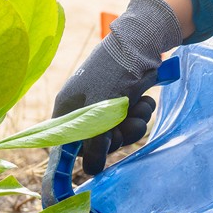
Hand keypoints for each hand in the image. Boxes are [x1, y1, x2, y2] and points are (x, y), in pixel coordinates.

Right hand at [51, 0, 181, 175]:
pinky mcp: (122, 99)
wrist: (142, 41)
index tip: (98, 155)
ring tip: (141, 106)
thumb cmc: (115, 73)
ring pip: (119, 131)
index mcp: (67, 108)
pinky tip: (146, 99)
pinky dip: (140, 111)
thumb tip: (91, 171)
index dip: (85, 152)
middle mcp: (83, 108)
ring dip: (134, 123)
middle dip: (119, 135)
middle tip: (130, 124)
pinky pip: (131, 118)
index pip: (67, 143)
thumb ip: (95, 143)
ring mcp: (103, 103)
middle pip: (98, 141)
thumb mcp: (102, 110)